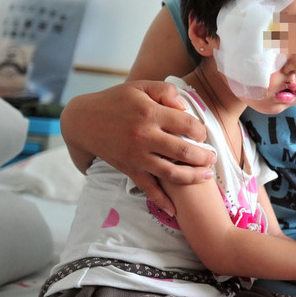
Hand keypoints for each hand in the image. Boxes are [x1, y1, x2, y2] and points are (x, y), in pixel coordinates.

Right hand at [60, 80, 216, 214]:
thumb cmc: (115, 101)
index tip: (203, 134)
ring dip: (192, 177)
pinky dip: (162, 200)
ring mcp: (137, 155)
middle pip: (183, 150)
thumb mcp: (140, 86)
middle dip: (203, 157)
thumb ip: (166, 91)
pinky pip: (148, 188)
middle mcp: (145, 135)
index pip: (187, 124)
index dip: (201, 130)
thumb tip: (185, 106)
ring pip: (170, 172)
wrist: (82, 121)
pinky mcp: (129, 169)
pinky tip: (175, 209)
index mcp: (150, 112)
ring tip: (205, 177)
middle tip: (213, 158)